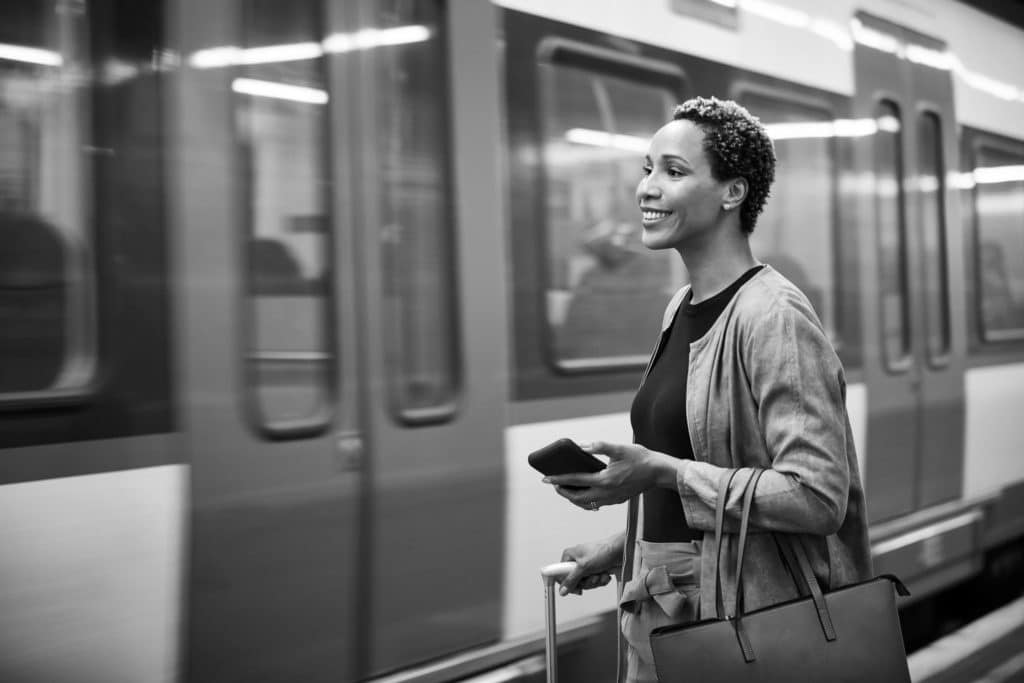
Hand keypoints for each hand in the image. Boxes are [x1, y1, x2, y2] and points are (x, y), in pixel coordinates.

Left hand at [543, 441, 674, 511]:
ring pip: (586, 503)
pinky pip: (596, 504)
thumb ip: (599, 447)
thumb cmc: (640, 458)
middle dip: (563, 492)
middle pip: (578, 498)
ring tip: (566, 488)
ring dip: (574, 497)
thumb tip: (581, 446)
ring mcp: (612, 499)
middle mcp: (607, 493)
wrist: (659, 472)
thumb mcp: (619, 448)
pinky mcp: (618, 500)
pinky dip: (586, 501)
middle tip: (554, 483)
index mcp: (605, 480)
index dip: (558, 479)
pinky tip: (585, 493)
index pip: (575, 481)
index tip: (545, 478)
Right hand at [559, 535, 622, 595]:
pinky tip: (605, 574)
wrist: (621, 551)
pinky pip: (594, 582)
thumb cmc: (603, 551)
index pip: (560, 574)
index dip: (567, 584)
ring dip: (595, 581)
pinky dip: (601, 580)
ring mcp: (586, 567)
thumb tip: (562, 590)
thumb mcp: (584, 567)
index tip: (576, 589)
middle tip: (592, 577)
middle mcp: (577, 561)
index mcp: (570, 556)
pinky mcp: (595, 571)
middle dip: (586, 582)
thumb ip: (571, 580)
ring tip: (601, 573)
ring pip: (586, 583)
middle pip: (574, 581)